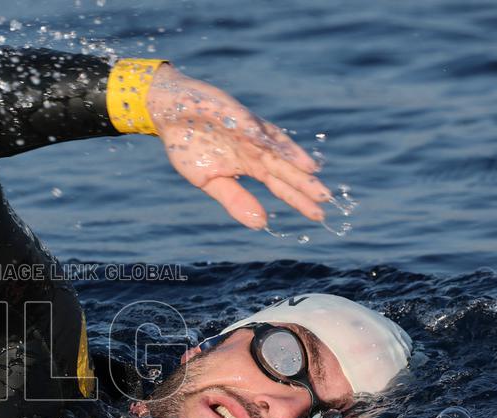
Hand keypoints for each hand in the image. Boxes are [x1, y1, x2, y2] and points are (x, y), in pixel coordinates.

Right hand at [146, 64, 331, 229]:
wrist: (170, 114)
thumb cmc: (190, 146)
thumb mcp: (210, 181)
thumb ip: (235, 200)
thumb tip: (261, 224)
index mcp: (250, 165)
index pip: (280, 185)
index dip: (298, 199)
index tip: (317, 215)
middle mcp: (256, 148)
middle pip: (284, 168)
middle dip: (304, 182)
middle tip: (326, 198)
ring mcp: (248, 130)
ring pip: (275, 146)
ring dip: (291, 158)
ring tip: (311, 171)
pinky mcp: (234, 114)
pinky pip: (251, 127)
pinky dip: (264, 137)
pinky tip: (277, 148)